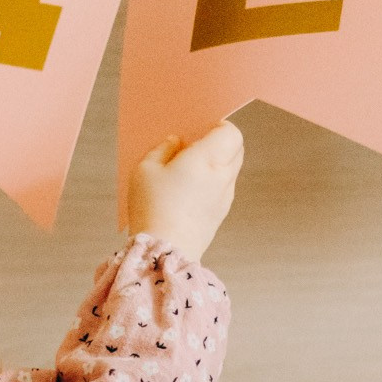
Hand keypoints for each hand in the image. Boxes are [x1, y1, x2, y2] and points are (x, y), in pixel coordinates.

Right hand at [126, 121, 244, 262]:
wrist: (163, 254)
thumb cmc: (152, 208)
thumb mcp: (146, 169)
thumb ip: (163, 149)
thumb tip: (177, 142)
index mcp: (208, 158)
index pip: (231, 132)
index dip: (217, 126)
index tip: (199, 130)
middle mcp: (223, 176)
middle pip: (236, 149)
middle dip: (219, 143)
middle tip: (192, 147)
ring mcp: (225, 198)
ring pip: (230, 170)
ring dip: (215, 165)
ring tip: (187, 172)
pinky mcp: (220, 216)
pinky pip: (222, 190)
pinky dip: (212, 185)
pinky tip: (188, 193)